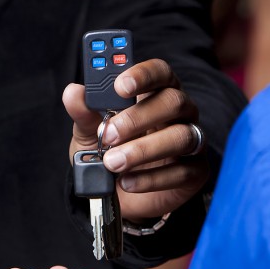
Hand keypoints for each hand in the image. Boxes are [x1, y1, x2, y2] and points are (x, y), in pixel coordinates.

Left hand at [64, 59, 208, 221]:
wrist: (118, 196)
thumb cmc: (109, 153)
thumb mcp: (89, 134)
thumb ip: (84, 114)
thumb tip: (73, 92)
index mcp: (155, 93)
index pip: (159, 72)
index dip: (143, 74)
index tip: (120, 85)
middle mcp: (179, 112)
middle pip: (173, 102)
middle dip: (139, 117)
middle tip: (109, 134)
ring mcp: (192, 141)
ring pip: (181, 136)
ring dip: (143, 150)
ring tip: (113, 162)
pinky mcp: (196, 171)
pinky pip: (183, 171)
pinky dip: (152, 178)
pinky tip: (127, 182)